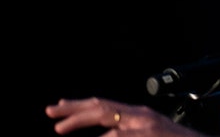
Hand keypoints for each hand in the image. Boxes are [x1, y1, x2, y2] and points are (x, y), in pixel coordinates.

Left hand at [45, 97, 212, 135]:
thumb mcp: (149, 134)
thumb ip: (127, 133)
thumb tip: (106, 134)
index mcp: (138, 115)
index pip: (104, 105)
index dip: (80, 107)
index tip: (59, 109)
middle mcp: (140, 115)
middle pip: (101, 106)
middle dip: (73, 109)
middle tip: (50, 112)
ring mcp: (144, 124)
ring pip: (105, 115)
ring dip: (80, 119)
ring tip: (59, 128)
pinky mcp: (148, 133)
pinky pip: (119, 134)